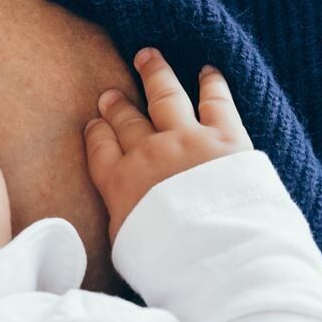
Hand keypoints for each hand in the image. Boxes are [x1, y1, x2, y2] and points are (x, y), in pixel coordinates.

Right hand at [84, 49, 253, 240]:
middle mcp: (149, 153)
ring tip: (146, 56)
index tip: (95, 121)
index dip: (97, 132)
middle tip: (111, 94)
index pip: (100, 149)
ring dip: (154, 74)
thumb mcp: (128, 251)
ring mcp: (187, 140)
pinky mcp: (226, 136)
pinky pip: (215, 100)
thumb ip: (123, 222)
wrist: (215, 257)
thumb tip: (123, 216)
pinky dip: (211, 83)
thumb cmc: (169, 264)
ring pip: (165, 95)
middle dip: (117, 106)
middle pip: (128, 121)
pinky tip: (207, 71)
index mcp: (120, 184)